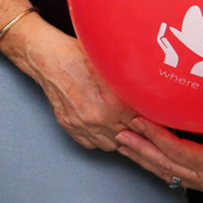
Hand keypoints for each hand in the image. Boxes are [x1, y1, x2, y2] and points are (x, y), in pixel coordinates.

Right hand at [26, 31, 138, 150]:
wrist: (50, 60)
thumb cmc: (78, 58)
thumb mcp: (113, 68)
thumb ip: (131, 86)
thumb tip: (148, 93)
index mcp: (115, 103)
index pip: (143, 125)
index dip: (149, 123)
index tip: (153, 122)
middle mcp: (100, 117)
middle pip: (129, 138)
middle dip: (134, 131)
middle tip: (137, 124)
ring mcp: (83, 124)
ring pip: (110, 144)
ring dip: (117, 137)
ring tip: (119, 124)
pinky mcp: (70, 126)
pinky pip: (90, 144)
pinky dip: (98, 138)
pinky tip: (101, 128)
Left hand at [115, 117, 202, 194]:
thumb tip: (177, 95)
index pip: (176, 149)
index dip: (154, 134)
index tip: (137, 120)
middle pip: (166, 164)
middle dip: (140, 148)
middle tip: (118, 134)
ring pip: (167, 172)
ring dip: (143, 157)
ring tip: (122, 144)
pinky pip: (174, 175)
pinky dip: (156, 163)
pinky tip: (141, 154)